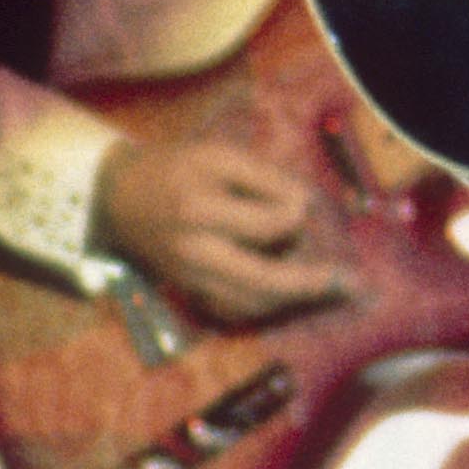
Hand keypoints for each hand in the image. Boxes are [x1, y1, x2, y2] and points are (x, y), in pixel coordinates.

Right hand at [92, 135, 345, 327]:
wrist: (119, 199)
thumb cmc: (175, 169)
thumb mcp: (218, 156)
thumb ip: (264, 178)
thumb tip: (305, 204)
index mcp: (201, 212)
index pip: (269, 226)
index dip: (296, 214)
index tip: (304, 204)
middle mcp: (195, 253)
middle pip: (264, 281)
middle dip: (311, 284)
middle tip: (349, 282)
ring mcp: (190, 279)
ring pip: (251, 304)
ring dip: (292, 297)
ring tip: (325, 288)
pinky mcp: (189, 292)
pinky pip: (234, 312)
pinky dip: (265, 306)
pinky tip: (287, 294)